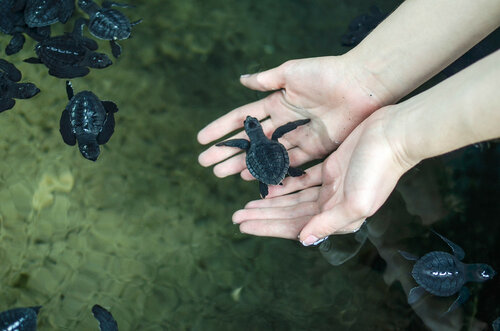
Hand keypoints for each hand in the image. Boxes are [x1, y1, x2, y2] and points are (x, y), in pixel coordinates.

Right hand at [197, 56, 387, 179]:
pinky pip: (288, 163)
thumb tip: (240, 80)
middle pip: (250, 140)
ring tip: (222, 174)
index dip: (221, 128)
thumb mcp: (290, 72)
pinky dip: (271, 171)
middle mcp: (283, 121)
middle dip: (227, 151)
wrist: (361, 85)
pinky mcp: (313, 149)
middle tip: (206, 164)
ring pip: (264, 154)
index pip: (242, 118)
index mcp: (276, 102)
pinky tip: (253, 179)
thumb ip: (266, 80)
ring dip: (243, 164)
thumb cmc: (326, 74)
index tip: (201, 139)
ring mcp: (297, 136)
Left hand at [231, 107, 414, 244]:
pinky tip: (267, 186)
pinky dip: (285, 184)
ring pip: (293, 199)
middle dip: (263, 216)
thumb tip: (303, 240)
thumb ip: (328, 223)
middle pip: (290, 214)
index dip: (268, 226)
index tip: (243, 224)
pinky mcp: (330, 170)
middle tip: (236, 216)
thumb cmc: (376, 171)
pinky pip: (301, 181)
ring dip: (270, 202)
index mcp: (338, 219)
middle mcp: (333, 207)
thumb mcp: (354, 203)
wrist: (393, 136)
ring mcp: (331, 188)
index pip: (296, 227)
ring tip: (246, 205)